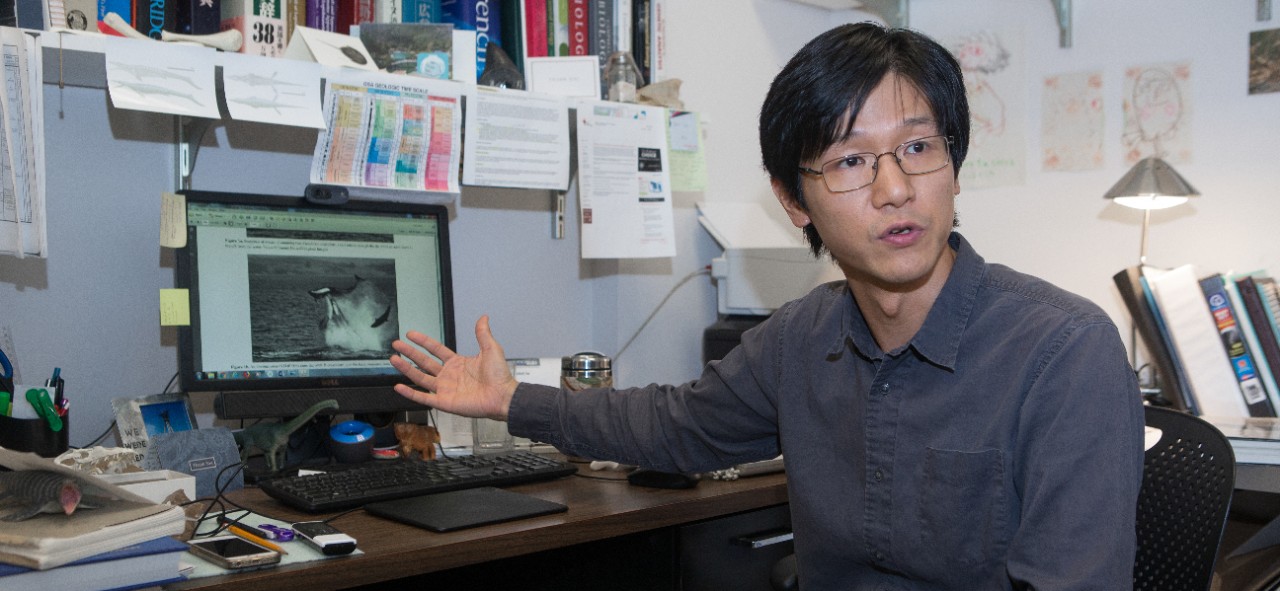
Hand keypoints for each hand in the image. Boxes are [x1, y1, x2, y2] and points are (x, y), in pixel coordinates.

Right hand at [389, 315, 518, 419]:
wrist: (502, 395)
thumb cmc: (499, 375)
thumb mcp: (490, 349)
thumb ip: (482, 334)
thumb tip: (483, 317)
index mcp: (457, 363)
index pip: (435, 349)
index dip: (423, 341)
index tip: (410, 334)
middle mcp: (448, 375)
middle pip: (424, 362)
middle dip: (409, 353)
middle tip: (396, 344)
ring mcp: (444, 389)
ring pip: (420, 377)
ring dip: (406, 369)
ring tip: (393, 359)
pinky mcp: (444, 402)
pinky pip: (423, 397)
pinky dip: (410, 393)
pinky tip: (398, 386)